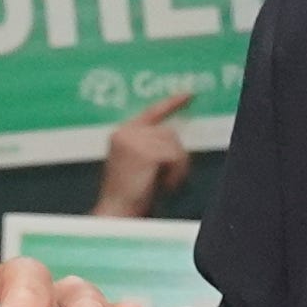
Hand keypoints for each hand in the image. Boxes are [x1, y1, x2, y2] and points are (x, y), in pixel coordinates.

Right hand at [93, 84, 202, 218]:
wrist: (117, 213)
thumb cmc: (131, 195)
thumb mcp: (140, 163)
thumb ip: (152, 146)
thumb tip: (176, 139)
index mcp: (123, 133)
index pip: (151, 111)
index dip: (172, 103)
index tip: (189, 94)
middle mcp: (125, 132)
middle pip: (169, 133)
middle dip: (176, 157)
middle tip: (169, 181)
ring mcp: (133, 141)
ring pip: (174, 144)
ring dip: (177, 167)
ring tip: (165, 184)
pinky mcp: (144, 152)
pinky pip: (175, 156)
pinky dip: (177, 173)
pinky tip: (165, 186)